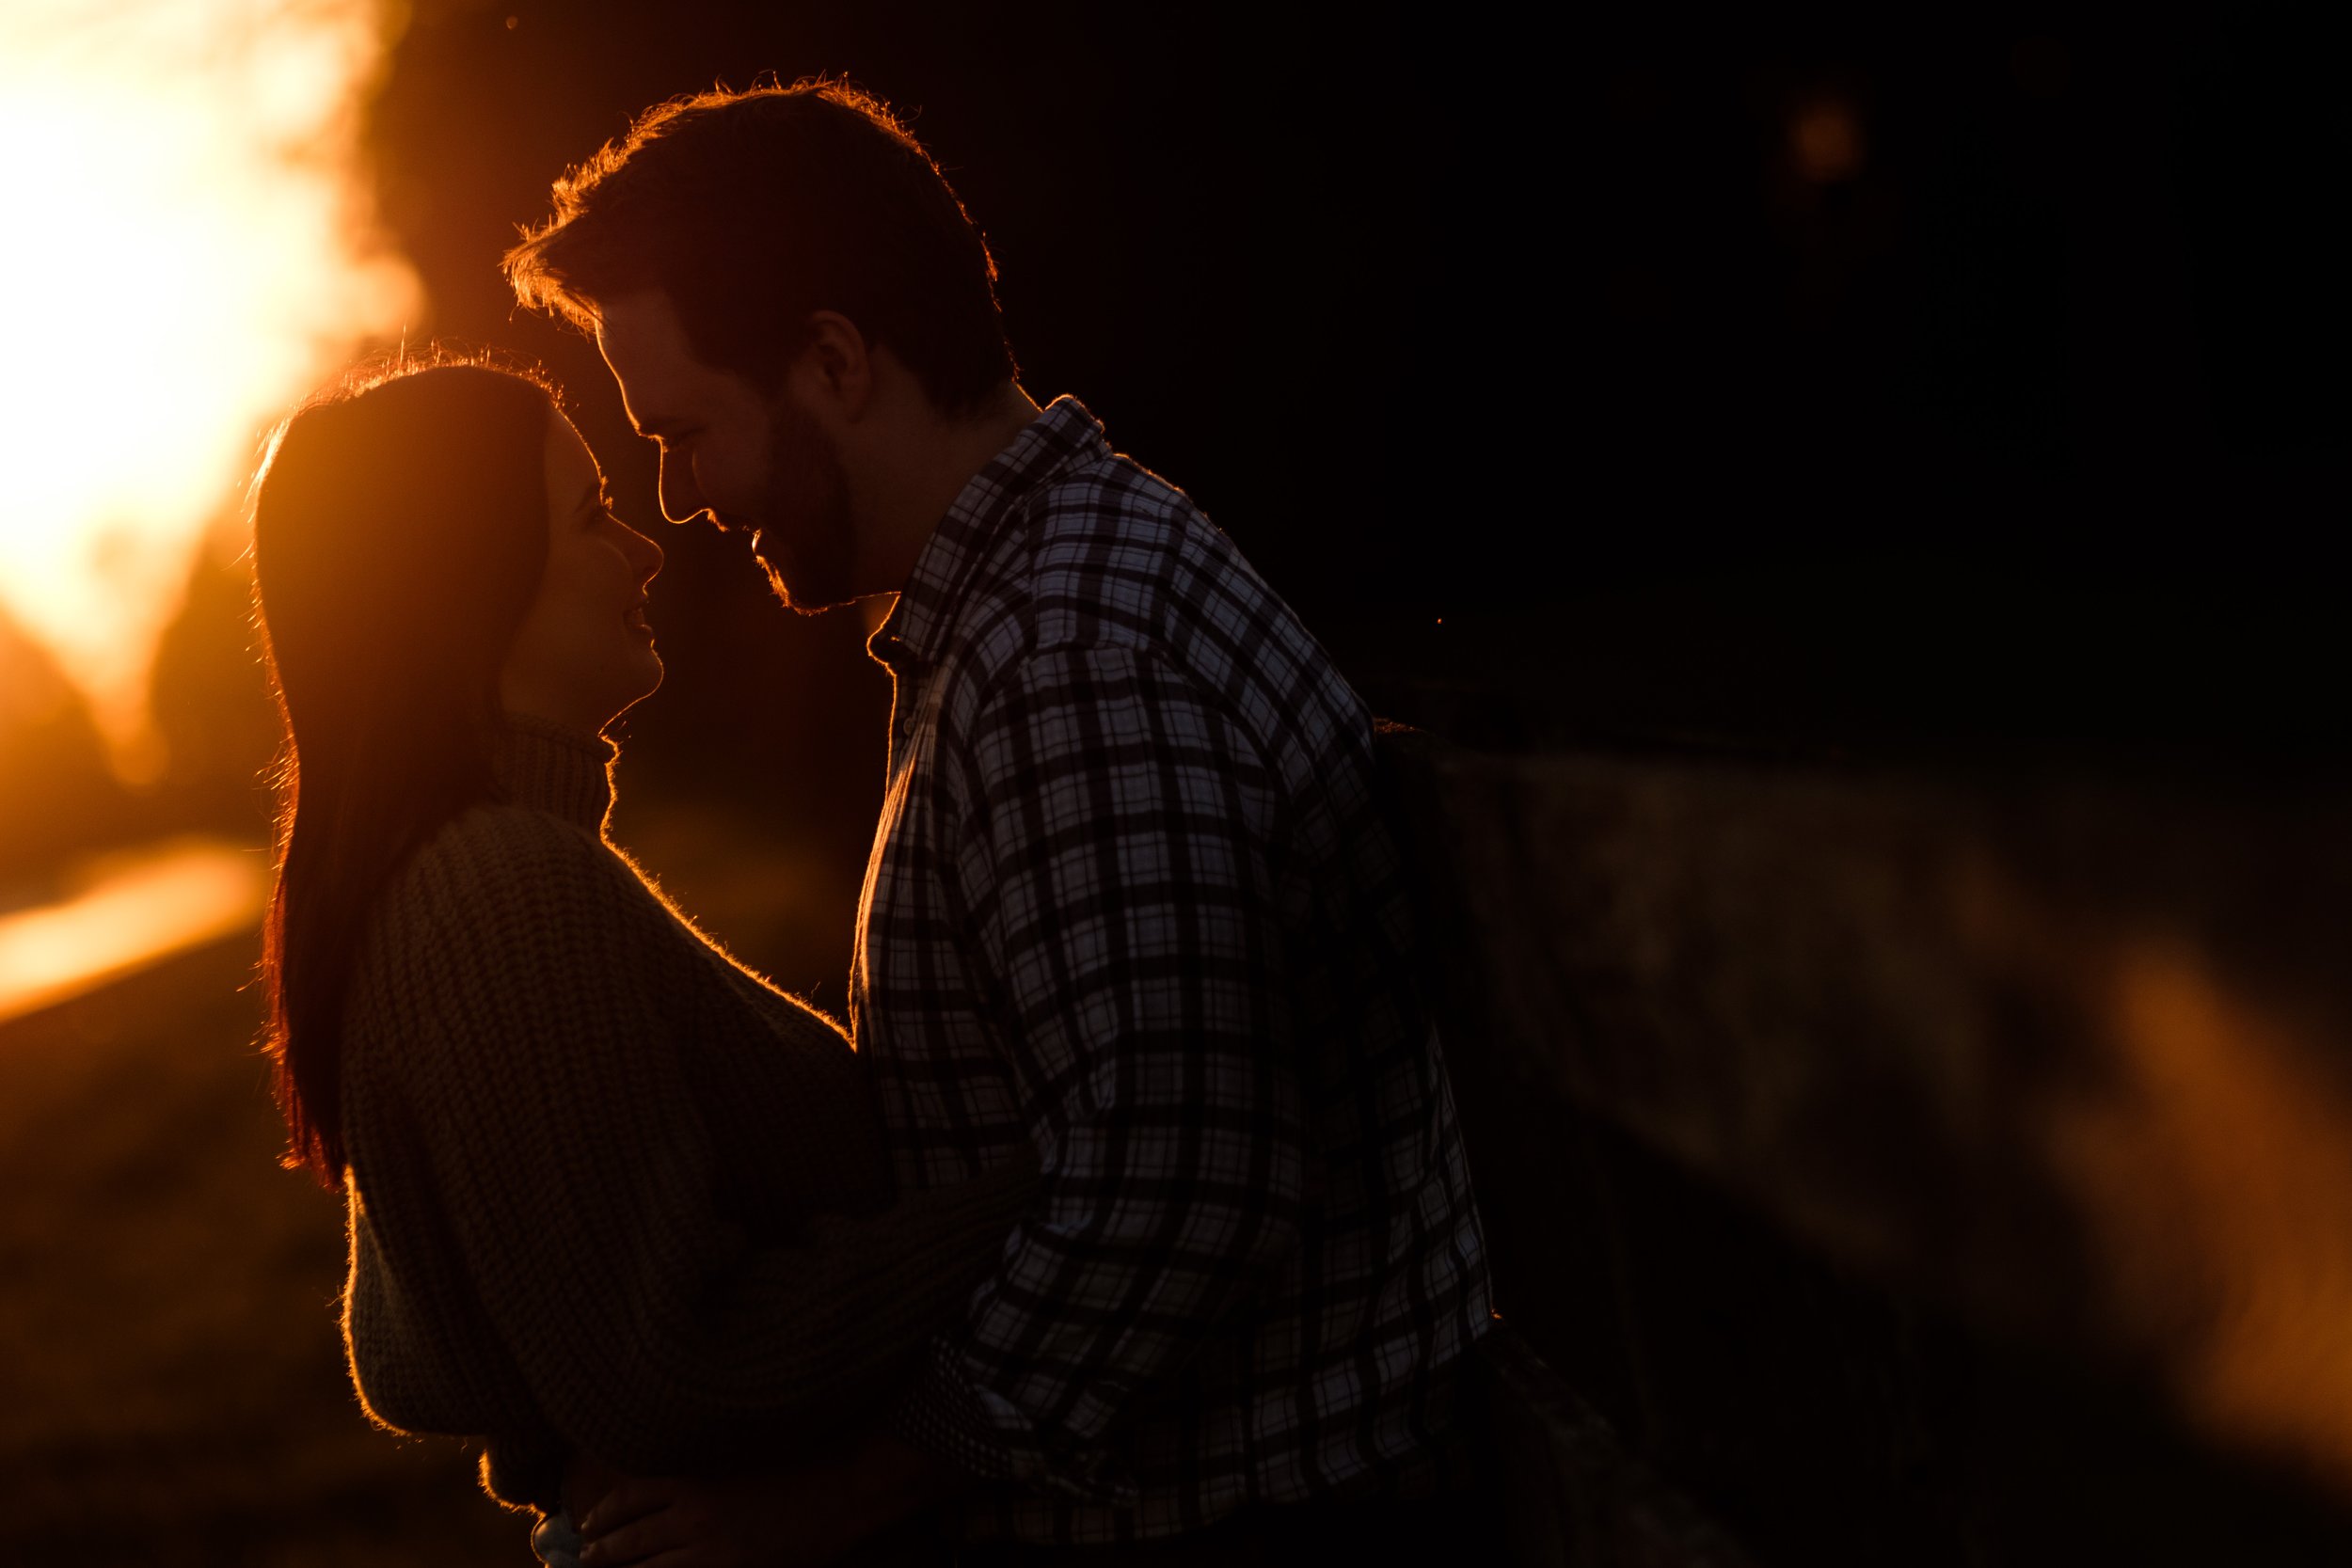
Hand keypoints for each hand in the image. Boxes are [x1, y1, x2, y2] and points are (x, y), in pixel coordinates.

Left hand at [577, 1436, 965, 1567]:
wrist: (842, 1494)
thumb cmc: (799, 1473)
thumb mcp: (740, 1469)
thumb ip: (702, 1486)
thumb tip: (668, 1504)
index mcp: (697, 1482)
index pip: (632, 1497)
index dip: (604, 1514)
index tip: (588, 1525)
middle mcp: (694, 1517)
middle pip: (629, 1541)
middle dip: (601, 1555)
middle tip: (585, 1562)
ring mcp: (711, 1551)